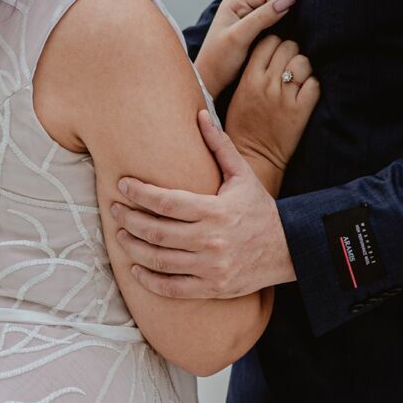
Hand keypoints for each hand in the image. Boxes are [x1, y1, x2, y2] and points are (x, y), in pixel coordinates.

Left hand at [112, 108, 296, 298]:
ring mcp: (211, 267)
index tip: (122, 185)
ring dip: (133, 248)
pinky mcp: (212, 288)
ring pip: (160, 260)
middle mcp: (211, 240)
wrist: (289, 249)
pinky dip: (149, 280)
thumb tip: (199, 114)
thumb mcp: (243, 174)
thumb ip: (219, 146)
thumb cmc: (260, 208)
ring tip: (119, 235)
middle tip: (113, 210)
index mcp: (215, 211)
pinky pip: (172, 288)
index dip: (140, 193)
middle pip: (157, 231)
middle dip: (129, 220)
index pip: (167, 202)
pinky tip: (135, 269)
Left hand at [193, 0, 294, 97]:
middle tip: (277, 33)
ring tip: (274, 39)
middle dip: (280, 14)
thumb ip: (262, 17)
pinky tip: (273, 42)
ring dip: (279, 24)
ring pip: (274, 13)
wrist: (212, 81)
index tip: (282, 23)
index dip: (279, 4)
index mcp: (235, 1)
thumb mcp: (240, 37)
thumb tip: (287, 2)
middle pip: (273, 0)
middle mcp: (242, 5)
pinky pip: (272, 24)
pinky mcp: (253, 30)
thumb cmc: (218, 60)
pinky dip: (277, 31)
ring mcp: (248, 18)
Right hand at [225, 34, 319, 172]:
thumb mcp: (239, 93)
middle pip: (288, 47)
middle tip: (289, 65)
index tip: (276, 53)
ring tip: (298, 79)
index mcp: (250, 78)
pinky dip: (312, 86)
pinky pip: (314, 84)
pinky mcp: (300, 110)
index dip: (275, 44)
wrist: (253, 156)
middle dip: (291, 53)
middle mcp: (268, 84)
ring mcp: (285, 97)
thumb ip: (252, 71)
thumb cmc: (242, 125)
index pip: (268, 42)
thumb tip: (268, 52)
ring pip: (303, 62)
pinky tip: (305, 93)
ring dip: (302, 68)